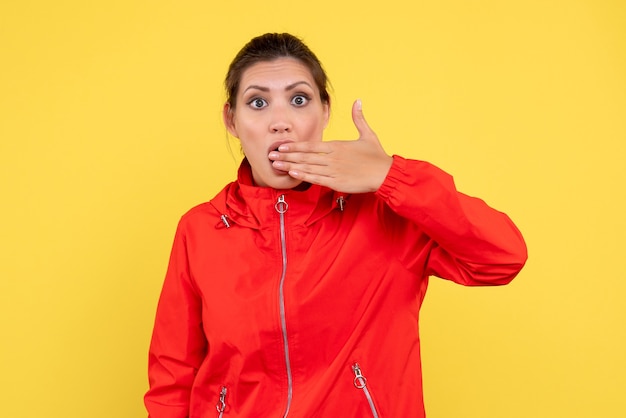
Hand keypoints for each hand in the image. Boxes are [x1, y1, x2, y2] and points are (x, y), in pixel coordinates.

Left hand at [268, 100, 392, 192]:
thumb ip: (359, 118)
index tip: (282, 146)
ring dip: (290, 165)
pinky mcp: (337, 182)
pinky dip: (304, 176)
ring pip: (308, 167)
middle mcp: (333, 157)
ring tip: (276, 165)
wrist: (385, 173)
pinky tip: (293, 173)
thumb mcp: (368, 134)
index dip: (295, 146)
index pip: (311, 146)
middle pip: (305, 156)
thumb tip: (358, 101)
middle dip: (287, 156)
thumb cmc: (377, 156)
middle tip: (271, 155)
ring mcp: (334, 170)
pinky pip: (317, 179)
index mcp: (337, 146)